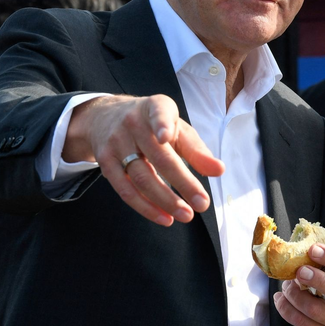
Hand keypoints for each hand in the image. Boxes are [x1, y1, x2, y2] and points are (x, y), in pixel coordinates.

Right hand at [64, 94, 224, 225]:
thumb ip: (197, 150)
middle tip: (202, 204)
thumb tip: (219, 171)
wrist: (105, 118)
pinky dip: (145, 207)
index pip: (159, 114)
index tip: (165, 136)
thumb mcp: (177, 129)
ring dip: (165, 200)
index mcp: (156, 108)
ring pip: (141, 178)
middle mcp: (133, 123)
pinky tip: (163, 217)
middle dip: (183, 183)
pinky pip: (125, 190)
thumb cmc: (152, 125)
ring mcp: (116, 143)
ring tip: (186, 215)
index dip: (162, 124)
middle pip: (159, 157)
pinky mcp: (105, 162)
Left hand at [274, 243, 324, 325]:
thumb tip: (300, 250)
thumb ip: (321, 262)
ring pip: (316, 310)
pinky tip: (281, 300)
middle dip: (318, 280)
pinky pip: (303, 324)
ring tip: (285, 287)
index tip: (312, 249)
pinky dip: (287, 310)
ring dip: (296, 296)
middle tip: (299, 271)